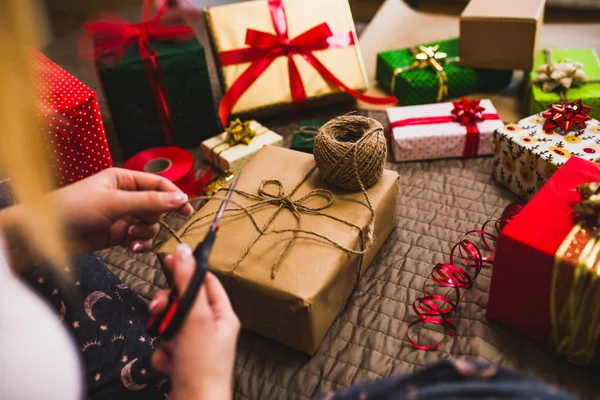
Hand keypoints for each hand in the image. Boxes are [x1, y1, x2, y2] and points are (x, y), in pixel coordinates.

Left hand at [51, 168, 193, 253]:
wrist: (47, 235)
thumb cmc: (75, 208)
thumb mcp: (116, 202)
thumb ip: (150, 202)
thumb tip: (181, 199)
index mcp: (124, 179)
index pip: (158, 184)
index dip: (174, 195)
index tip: (187, 209)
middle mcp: (126, 196)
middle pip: (157, 206)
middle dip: (154, 217)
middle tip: (145, 223)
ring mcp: (123, 216)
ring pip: (150, 224)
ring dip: (145, 232)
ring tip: (130, 236)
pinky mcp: (119, 234)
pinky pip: (141, 238)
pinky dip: (140, 243)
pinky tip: (131, 246)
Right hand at [150, 244, 239, 399]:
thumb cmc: (203, 367)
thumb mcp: (195, 318)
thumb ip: (187, 284)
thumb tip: (183, 252)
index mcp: (222, 315)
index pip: (205, 282)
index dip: (187, 271)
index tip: (169, 260)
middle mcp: (209, 328)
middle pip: (181, 302)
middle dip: (167, 310)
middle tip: (160, 313)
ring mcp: (194, 345)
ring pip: (168, 324)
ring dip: (164, 335)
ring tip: (173, 348)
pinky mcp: (181, 359)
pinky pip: (163, 345)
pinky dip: (163, 355)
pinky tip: (172, 365)